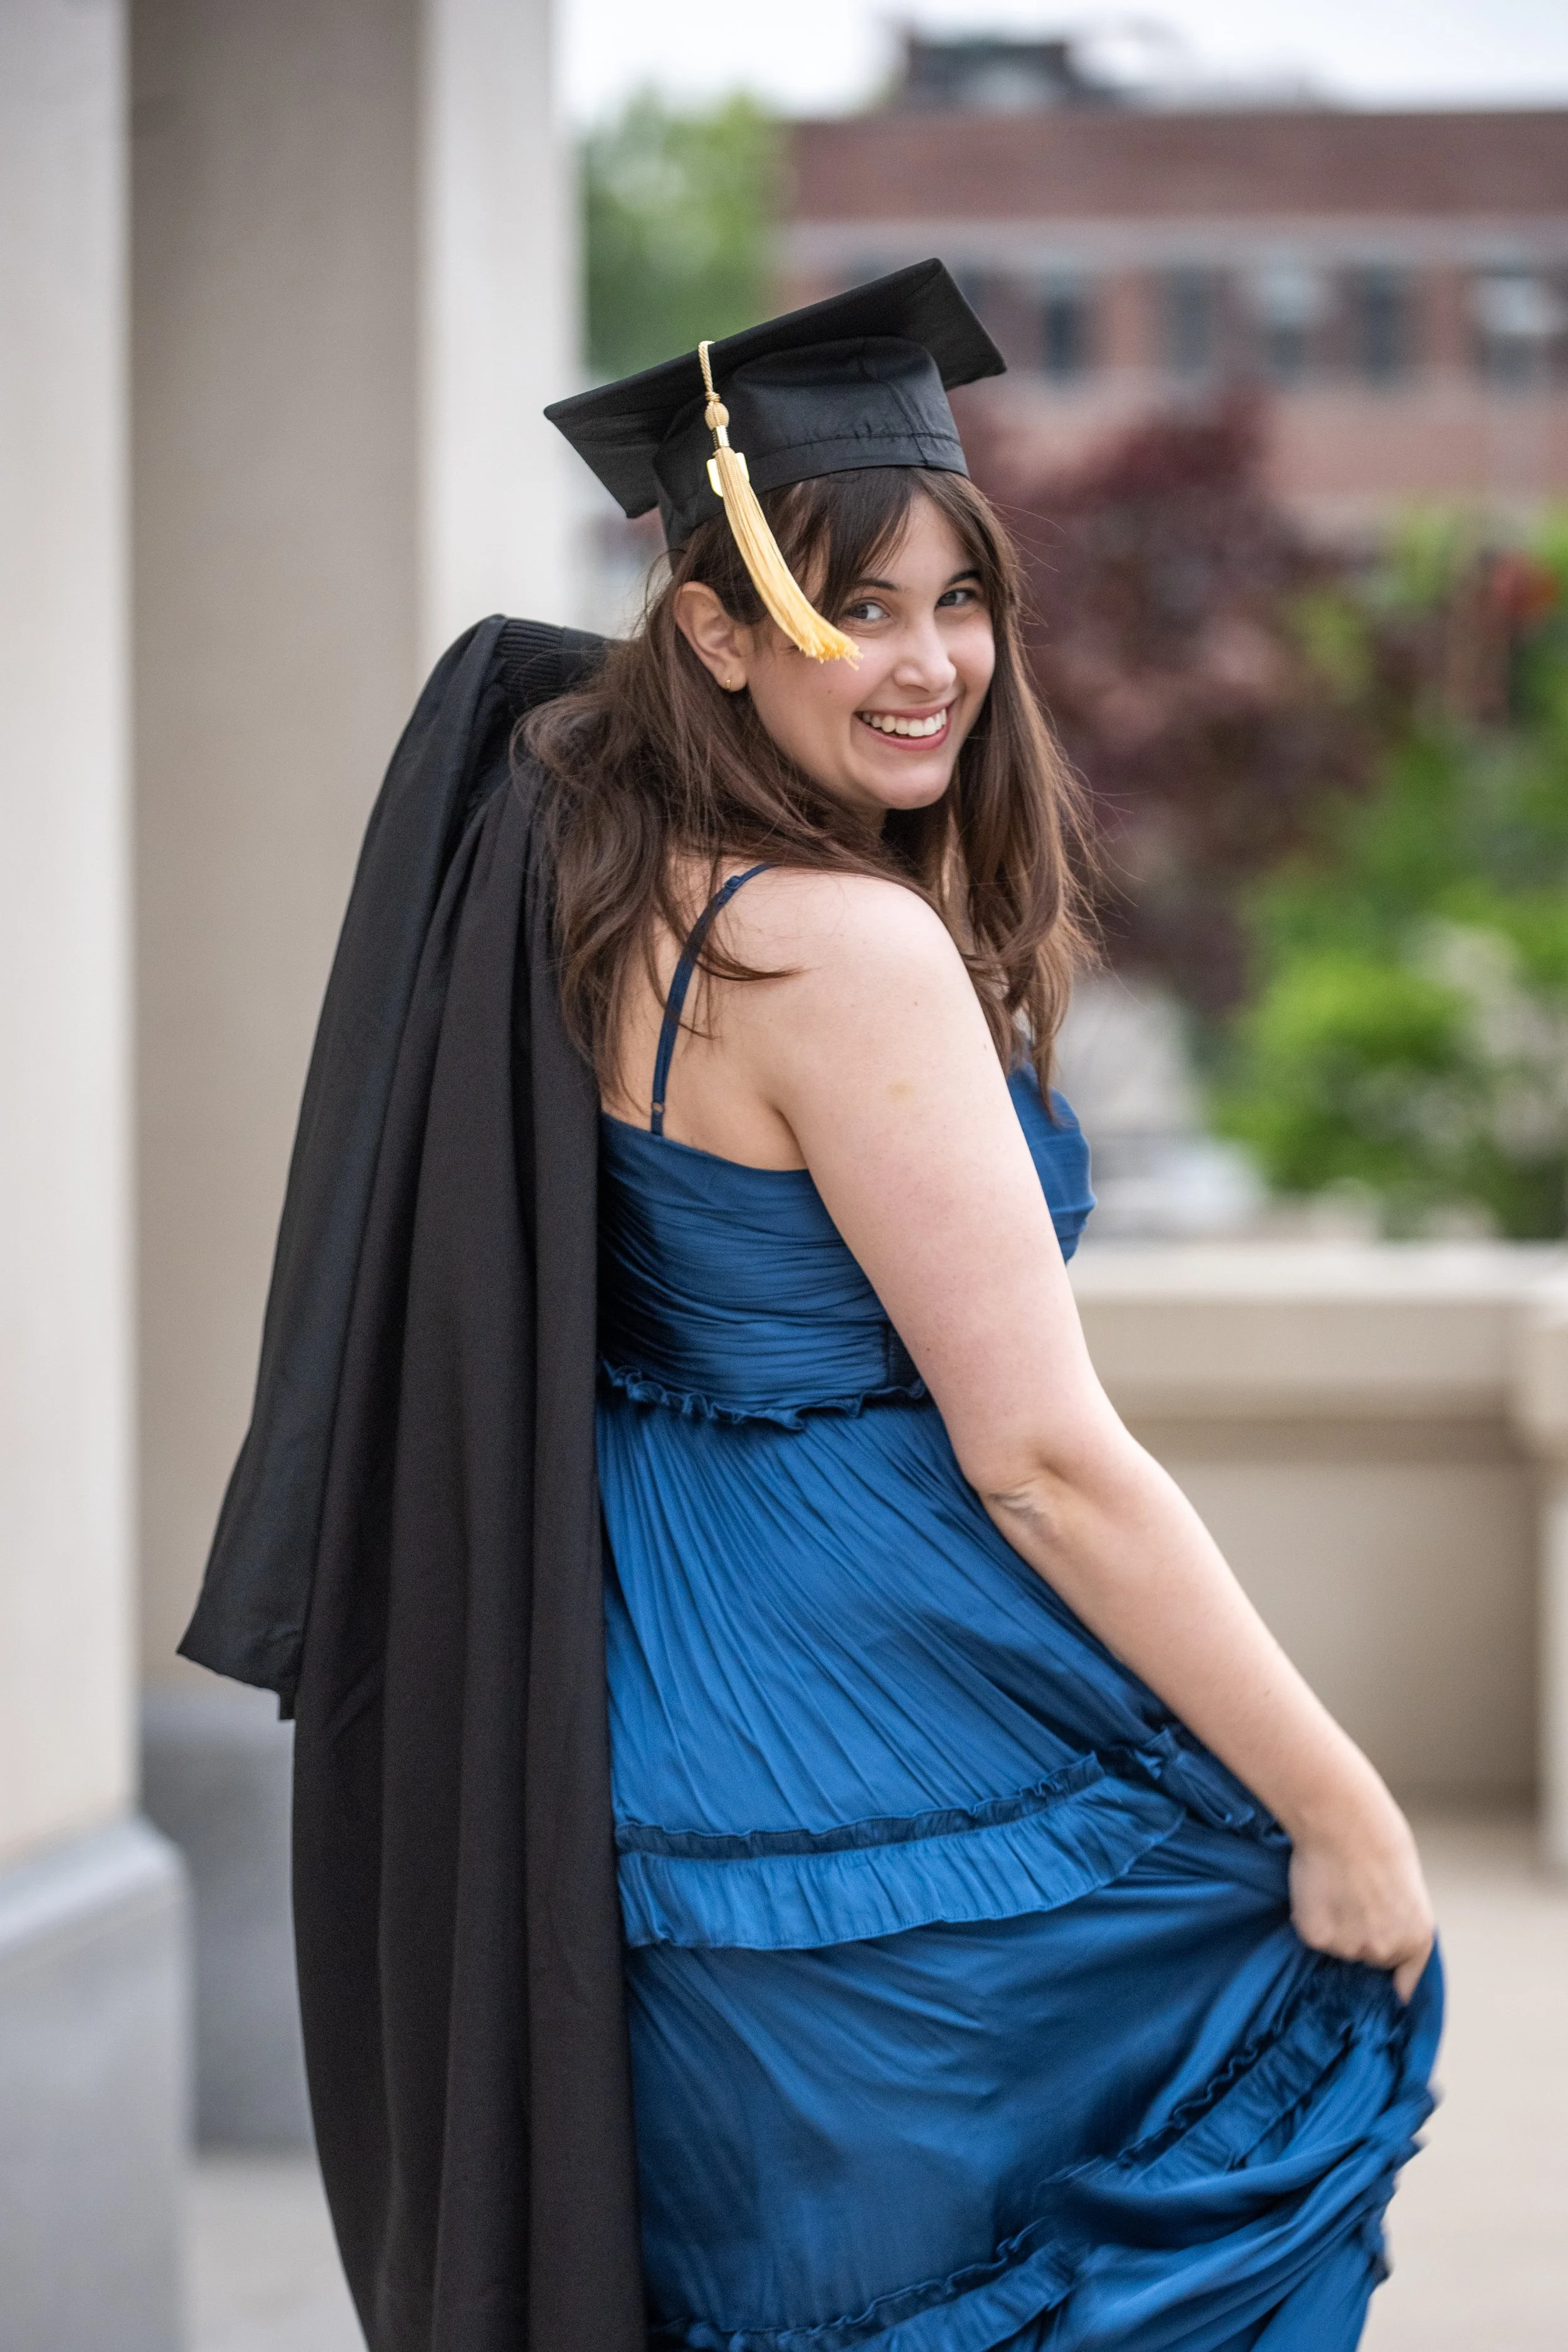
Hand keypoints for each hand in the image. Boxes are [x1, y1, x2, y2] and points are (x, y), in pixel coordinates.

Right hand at [1287, 1800, 1434, 2001]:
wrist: (1340, 1819)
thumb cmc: (1375, 1836)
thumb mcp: (1405, 1884)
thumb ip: (1397, 1916)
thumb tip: (1382, 1926)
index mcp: (1418, 1937)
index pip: (1408, 1982)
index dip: (1393, 1979)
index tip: (1386, 1985)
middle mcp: (1387, 1949)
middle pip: (1369, 1957)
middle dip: (1361, 1935)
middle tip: (1353, 1897)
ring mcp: (1350, 1946)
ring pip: (1340, 1946)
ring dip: (1335, 1925)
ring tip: (1335, 1885)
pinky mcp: (1318, 1937)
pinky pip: (1313, 1935)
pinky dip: (1311, 1917)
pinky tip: (1316, 1887)